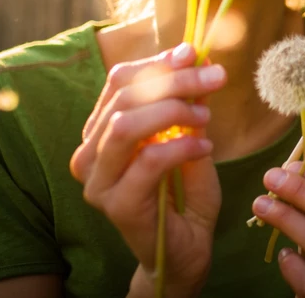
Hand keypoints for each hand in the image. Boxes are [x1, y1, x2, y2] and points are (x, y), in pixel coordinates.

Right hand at [69, 43, 224, 295]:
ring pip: (126, 126)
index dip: (157, 62)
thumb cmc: (185, 194)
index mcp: (100, 132)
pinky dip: (181, 146)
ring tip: (206, 117)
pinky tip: (205, 147)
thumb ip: (187, 105)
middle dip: (175, 81)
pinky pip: (148, 161)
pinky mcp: (117, 205)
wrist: (185, 251)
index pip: (119, 82)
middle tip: (215, 78)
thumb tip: (196, 60)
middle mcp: (89, 155)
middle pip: (124, 98)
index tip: (193, 53)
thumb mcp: (189, 138)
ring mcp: (98, 182)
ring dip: (173, 111)